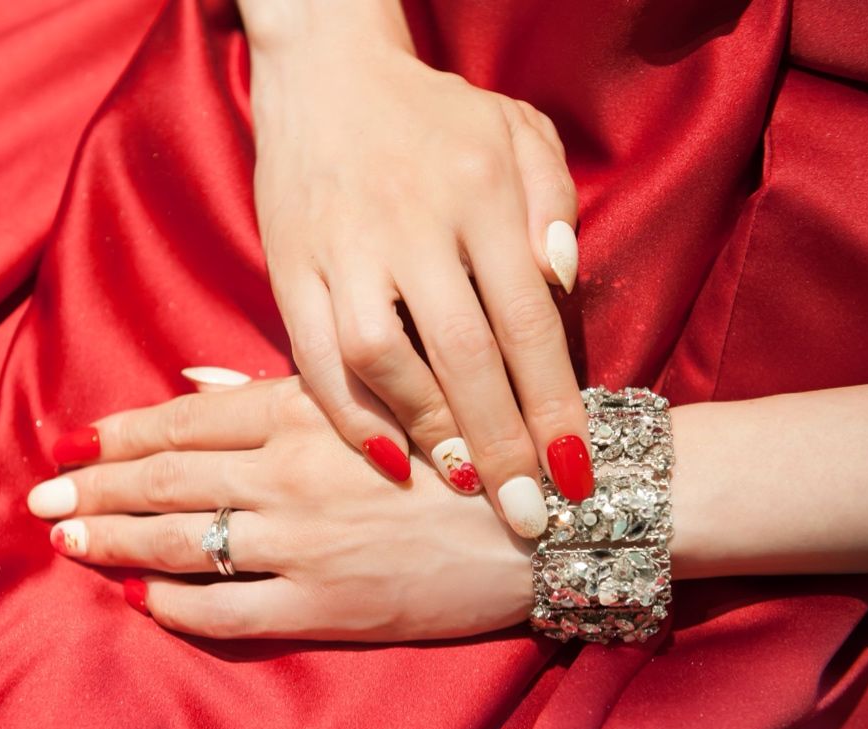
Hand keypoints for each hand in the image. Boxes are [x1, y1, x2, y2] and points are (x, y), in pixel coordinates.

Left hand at [28, 377, 533, 640]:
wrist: (545, 517)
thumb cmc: (464, 441)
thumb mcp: (374, 393)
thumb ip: (277, 388)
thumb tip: (191, 382)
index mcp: (304, 411)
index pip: (183, 420)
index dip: (118, 433)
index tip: (70, 441)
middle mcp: (290, 473)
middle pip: (166, 479)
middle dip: (95, 489)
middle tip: (41, 501)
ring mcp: (303, 542)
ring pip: (183, 540)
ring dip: (116, 540)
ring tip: (69, 541)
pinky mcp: (325, 605)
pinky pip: (227, 610)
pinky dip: (175, 603)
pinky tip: (142, 598)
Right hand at [247, 18, 593, 535]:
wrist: (327, 71)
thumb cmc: (436, 113)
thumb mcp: (517, 130)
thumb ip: (552, 202)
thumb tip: (559, 282)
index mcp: (482, 192)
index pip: (529, 319)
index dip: (556, 406)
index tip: (577, 476)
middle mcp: (414, 224)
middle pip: (465, 354)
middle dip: (501, 445)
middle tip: (527, 518)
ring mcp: (346, 246)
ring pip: (384, 358)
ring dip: (425, 430)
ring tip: (461, 481)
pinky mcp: (290, 264)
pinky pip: (314, 351)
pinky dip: (347, 410)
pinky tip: (383, 453)